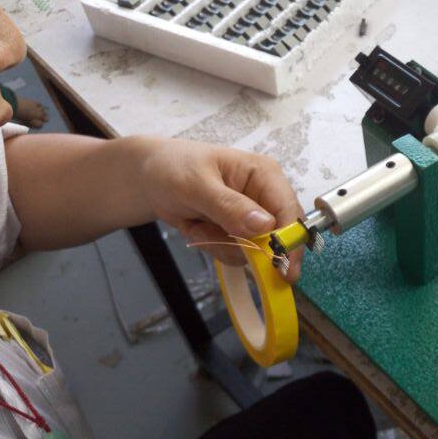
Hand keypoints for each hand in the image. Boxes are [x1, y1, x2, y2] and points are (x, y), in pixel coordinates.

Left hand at [140, 138, 303, 279]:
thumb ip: (229, 205)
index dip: (289, 242)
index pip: (289, 212)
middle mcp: (266, 197)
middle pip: (279, 237)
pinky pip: (238, 254)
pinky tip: (196, 228)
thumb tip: (265, 226)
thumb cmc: (173, 169)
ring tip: (195, 225)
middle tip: (211, 238)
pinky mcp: (240, 233)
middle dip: (244, 245)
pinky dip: (214, 247)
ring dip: (221, 245)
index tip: (282, 269)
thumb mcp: (195, 184)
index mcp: (265, 175)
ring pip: (255, 251)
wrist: (149, 178)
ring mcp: (253, 218)